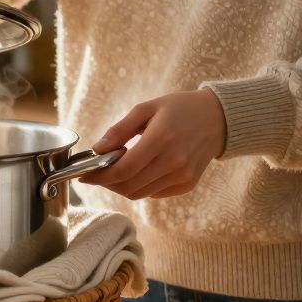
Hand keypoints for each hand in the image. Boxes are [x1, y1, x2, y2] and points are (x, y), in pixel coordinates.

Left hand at [82, 89, 226, 199]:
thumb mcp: (146, 109)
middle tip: (97, 173)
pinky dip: (139, 187)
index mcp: (162, 139)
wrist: (217, 119)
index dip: (100, 176)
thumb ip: (119, 130)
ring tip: (116, 170)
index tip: (84, 174)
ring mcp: (183, 176)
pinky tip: (138, 171)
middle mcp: (174, 162)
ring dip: (121, 186)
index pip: (124, 169)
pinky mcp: (187, 185)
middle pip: (129, 186)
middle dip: (107, 183)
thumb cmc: (179, 109)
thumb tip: (97, 150)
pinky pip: (154, 193)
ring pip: (139, 193)